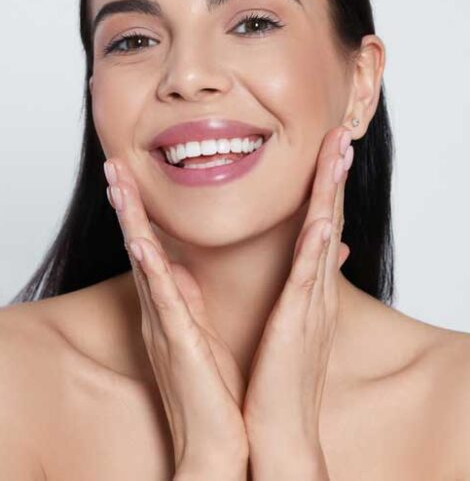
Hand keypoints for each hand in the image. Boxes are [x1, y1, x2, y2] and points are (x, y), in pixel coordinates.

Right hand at [103, 159, 248, 477]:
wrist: (215, 442)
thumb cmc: (213, 388)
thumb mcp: (201, 332)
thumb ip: (191, 300)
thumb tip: (186, 270)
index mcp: (171, 307)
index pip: (151, 250)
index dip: (139, 213)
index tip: (131, 178)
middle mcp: (160, 311)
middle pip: (139, 247)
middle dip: (126, 206)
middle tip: (113, 166)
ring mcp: (164, 325)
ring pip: (143, 264)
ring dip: (130, 223)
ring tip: (118, 185)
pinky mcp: (177, 343)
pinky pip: (163, 301)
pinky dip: (152, 270)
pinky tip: (141, 243)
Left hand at [242, 125, 352, 478]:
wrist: (279, 430)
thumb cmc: (278, 379)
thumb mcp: (287, 326)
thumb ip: (293, 291)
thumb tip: (296, 265)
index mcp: (308, 289)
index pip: (319, 228)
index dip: (324, 189)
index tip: (326, 154)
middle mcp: (316, 289)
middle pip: (329, 220)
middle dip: (334, 176)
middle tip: (341, 135)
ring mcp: (312, 303)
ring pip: (325, 235)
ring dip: (332, 192)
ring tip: (339, 152)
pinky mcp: (300, 321)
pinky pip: (310, 274)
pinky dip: (319, 241)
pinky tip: (324, 213)